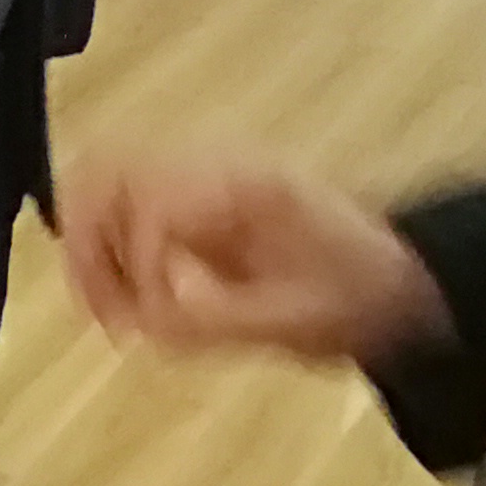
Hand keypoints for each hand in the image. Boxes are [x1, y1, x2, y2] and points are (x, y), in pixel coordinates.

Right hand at [62, 152, 451, 363]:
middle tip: (99, 312)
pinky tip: (128, 295)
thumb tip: (146, 318)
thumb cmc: (357, 301)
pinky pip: (121, 197)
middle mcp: (207, 159)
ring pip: (101, 177)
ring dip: (90, 241)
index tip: (146, 327)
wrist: (398, 279)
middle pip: (105, 169)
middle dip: (87, 242)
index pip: (150, 204)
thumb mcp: (300, 323)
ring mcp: (195, 167)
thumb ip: (218, 321)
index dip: (136, 269)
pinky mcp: (189, 189)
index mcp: (239, 183)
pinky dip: (108, 241)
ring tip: (108, 308)